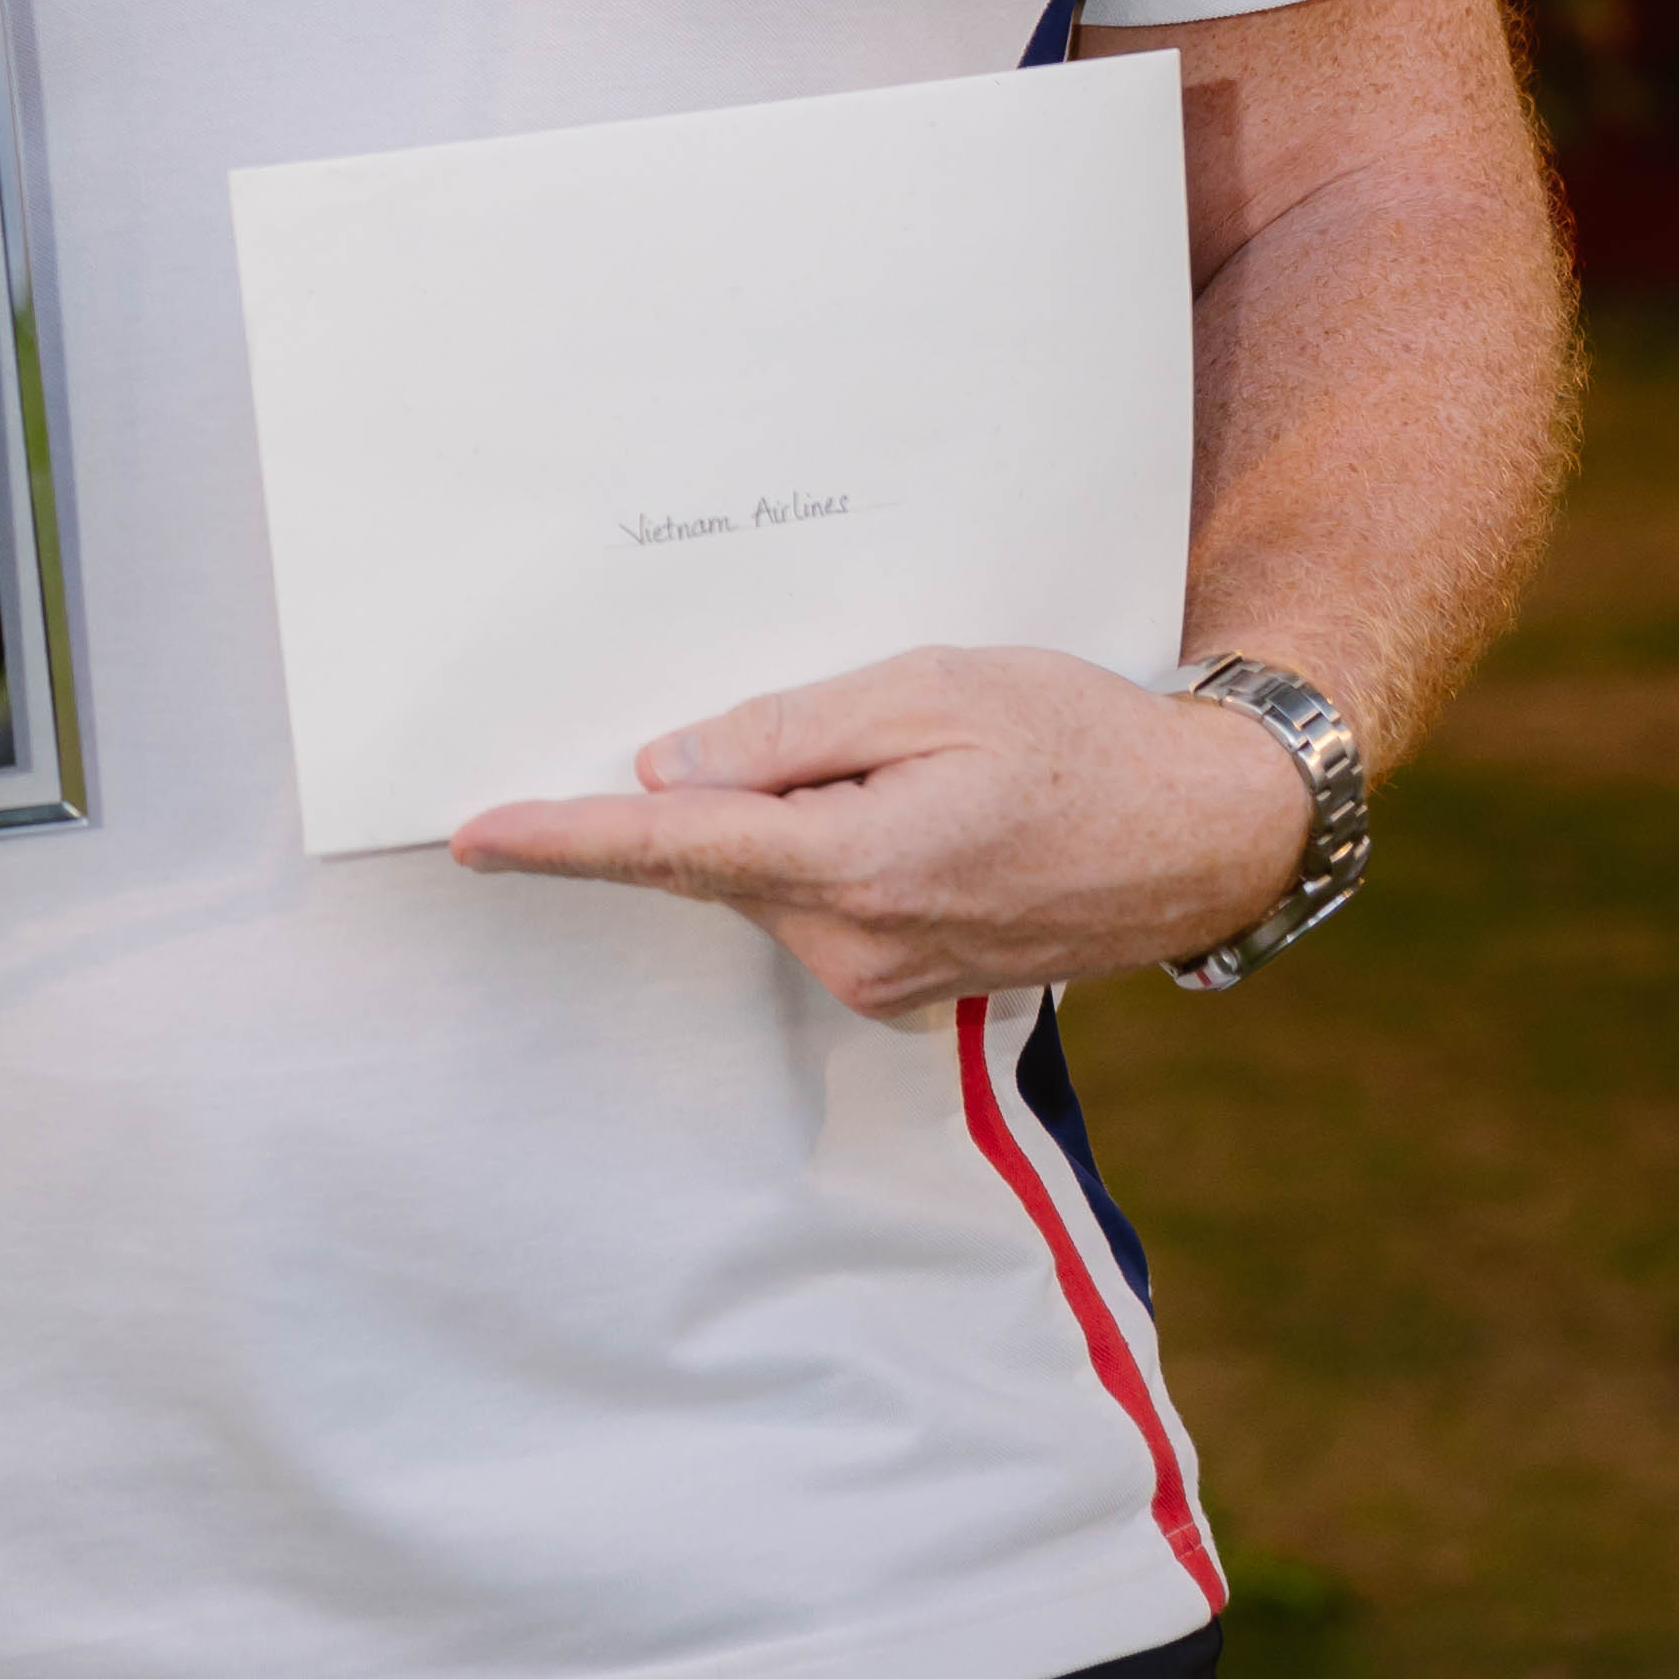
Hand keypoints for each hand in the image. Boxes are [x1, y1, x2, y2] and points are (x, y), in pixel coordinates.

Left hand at [451, 646, 1321, 1015]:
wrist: (1203, 836)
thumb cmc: (1081, 738)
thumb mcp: (935, 688)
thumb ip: (788, 734)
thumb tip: (665, 770)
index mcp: (860, 866)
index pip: (673, 850)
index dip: (564, 840)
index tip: (475, 835)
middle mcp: (857, 946)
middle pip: (721, 856)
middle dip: (722, 788)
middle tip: (838, 723)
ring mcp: (880, 981)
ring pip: (767, 878)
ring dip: (791, 814)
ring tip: (916, 760)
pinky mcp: (900, 990)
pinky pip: (816, 903)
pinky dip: (827, 849)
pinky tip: (918, 806)